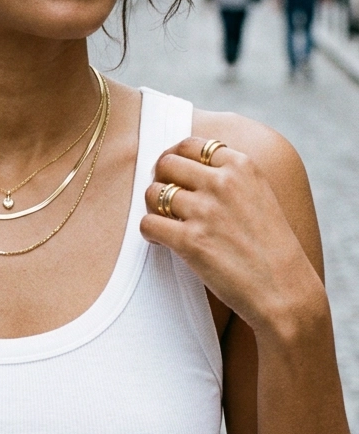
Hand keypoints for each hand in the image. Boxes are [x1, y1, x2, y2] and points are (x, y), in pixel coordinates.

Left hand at [141, 137, 320, 333]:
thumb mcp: (260, 195)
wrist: (284, 289)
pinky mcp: (190, 241)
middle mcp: (222, 182)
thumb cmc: (271, 246)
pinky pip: (148, 224)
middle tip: (164, 198)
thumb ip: (231, 176)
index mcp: (242, 166)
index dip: (176, 158)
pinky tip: (162, 240)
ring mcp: (205, 211)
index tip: (174, 174)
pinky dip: (150, 232)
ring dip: (154, 207)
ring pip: (153, 192)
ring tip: (165, 222)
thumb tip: (187, 165)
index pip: (190, 144)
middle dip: (161, 179)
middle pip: (166, 163)